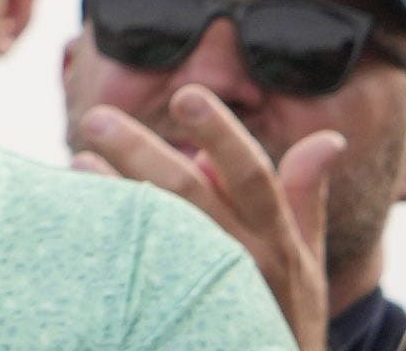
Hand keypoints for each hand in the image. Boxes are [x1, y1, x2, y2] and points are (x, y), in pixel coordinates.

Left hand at [76, 87, 339, 349]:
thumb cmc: (283, 304)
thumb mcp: (305, 256)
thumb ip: (304, 195)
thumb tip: (328, 138)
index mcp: (275, 236)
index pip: (250, 175)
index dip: (221, 135)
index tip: (186, 96)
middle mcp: (243, 258)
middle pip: (190, 196)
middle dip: (143, 153)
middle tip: (99, 118)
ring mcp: (207, 286)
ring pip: (158, 233)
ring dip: (115, 193)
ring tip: (80, 162)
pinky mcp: (176, 311)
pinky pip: (138, 272)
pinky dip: (109, 241)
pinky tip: (78, 214)